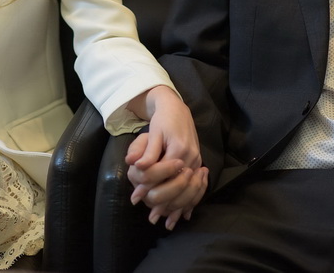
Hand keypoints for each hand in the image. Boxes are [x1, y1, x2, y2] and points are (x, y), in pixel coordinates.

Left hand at [124, 86, 206, 228]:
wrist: (178, 110)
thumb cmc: (163, 121)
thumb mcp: (153, 132)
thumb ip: (145, 150)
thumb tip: (135, 165)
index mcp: (178, 149)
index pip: (161, 174)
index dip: (147, 187)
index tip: (136, 199)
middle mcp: (190, 158)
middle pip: (177, 186)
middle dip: (164, 203)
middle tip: (152, 217)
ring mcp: (196, 161)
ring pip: (188, 190)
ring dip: (178, 207)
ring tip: (167, 222)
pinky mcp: (198, 164)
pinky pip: (195, 187)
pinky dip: (190, 201)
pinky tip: (184, 215)